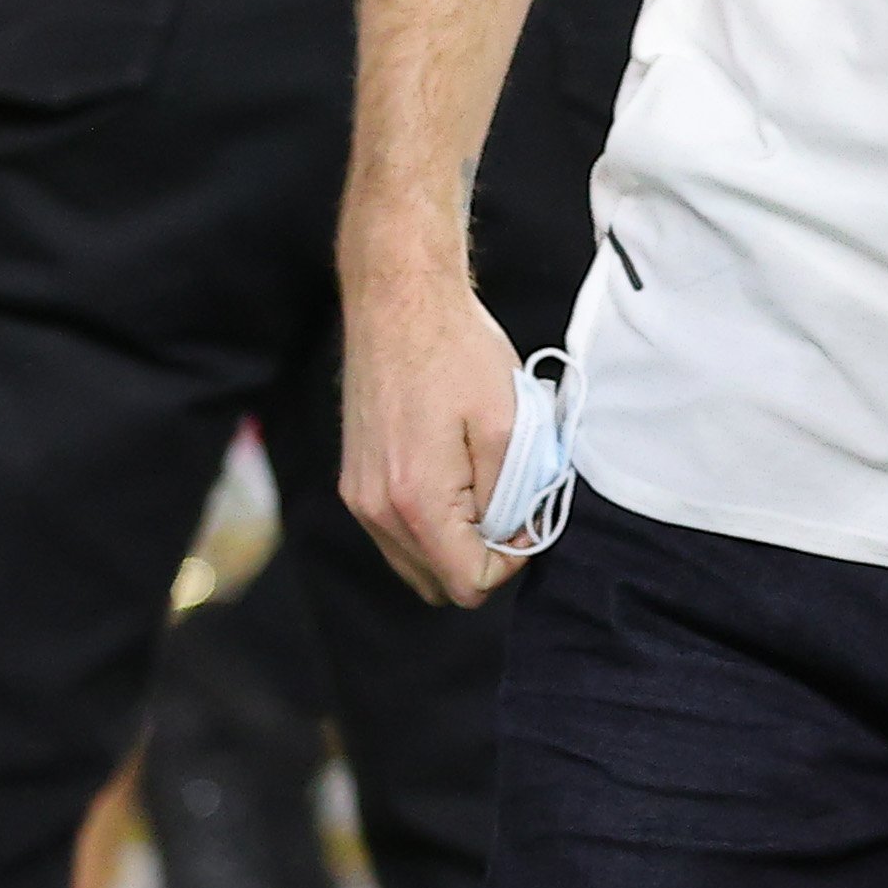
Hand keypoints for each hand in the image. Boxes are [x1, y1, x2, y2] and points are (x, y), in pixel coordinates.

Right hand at [339, 268, 522, 607]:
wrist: (400, 304)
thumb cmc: (458, 353)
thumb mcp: (508, 422)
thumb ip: (512, 492)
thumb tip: (514, 535)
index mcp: (416, 501)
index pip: (466, 583)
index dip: (511, 561)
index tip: (532, 517)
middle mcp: (376, 510)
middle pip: (438, 582)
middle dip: (483, 555)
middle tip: (513, 500)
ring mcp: (360, 497)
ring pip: (416, 559)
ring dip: (457, 538)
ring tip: (486, 481)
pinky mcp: (356, 481)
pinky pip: (398, 531)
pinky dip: (432, 520)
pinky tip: (458, 472)